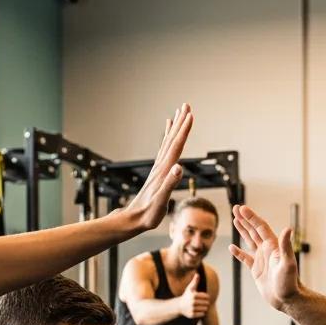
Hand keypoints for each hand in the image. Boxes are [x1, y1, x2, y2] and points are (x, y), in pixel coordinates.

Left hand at [123, 105, 193, 234]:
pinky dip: (167, 140)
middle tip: (186, 105)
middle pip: (172, 140)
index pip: (176, 146)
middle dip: (180, 123)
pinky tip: (168, 134)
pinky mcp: (157, 173)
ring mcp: (158, 169)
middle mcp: (161, 166)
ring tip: (179, 113)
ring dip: (175, 128)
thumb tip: (179, 167)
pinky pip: (164, 151)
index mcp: (164, 171)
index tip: (191, 114)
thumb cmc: (149, 214)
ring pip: (168, 143)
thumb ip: (170, 184)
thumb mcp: (161, 201)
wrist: (134, 219)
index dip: (184, 130)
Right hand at [177, 274, 209, 319]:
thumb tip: (197, 274)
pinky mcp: (191, 315)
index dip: (206, 297)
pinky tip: (197, 310)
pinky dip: (201, 313)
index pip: (207, 297)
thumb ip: (195, 281)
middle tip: (201, 303)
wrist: (179, 306)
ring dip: (204, 308)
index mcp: (194, 295)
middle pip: (206, 303)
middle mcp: (192, 302)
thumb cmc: (187, 296)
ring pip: (205, 309)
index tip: (202, 297)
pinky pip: (202, 314)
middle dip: (205, 303)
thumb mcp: (190, 288)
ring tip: (199, 306)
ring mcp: (192, 309)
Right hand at [229, 205, 300, 310]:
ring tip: (234, 220)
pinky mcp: (256, 270)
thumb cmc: (289, 282)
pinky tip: (232, 247)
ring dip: (242, 230)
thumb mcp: (287, 263)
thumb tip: (288, 228)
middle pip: (253, 230)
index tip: (241, 208)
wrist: (287, 299)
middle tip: (235, 208)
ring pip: (249, 241)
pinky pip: (245, 258)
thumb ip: (286, 245)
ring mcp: (261, 259)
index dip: (251, 217)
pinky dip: (238, 252)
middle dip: (245, 219)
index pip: (260, 227)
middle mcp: (267, 250)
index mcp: (273, 246)